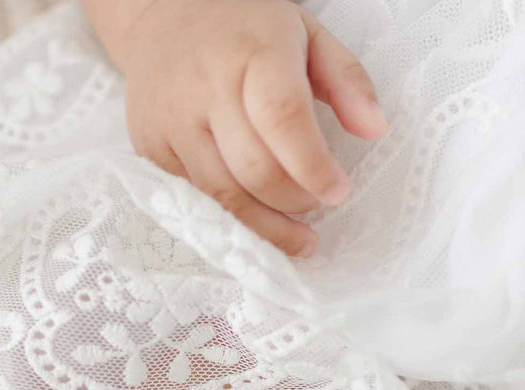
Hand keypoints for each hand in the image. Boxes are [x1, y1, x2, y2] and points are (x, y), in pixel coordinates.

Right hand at [119, 0, 386, 255]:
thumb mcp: (307, 36)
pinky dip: (232, 217)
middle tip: (316, 202)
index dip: (313, 168)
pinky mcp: (151, 146)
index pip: (282, 120)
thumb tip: (374, 129)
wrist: (162, 15)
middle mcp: (205, 87)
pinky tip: (256, 217)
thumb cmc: (246, 31)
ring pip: (223, 196)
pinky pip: (197, 198)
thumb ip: (348, 80)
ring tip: (296, 233)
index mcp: (252, 53)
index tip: (338, 191)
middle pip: (255, 171)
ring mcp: (172, 120)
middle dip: (295, 200)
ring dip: (267, 225)